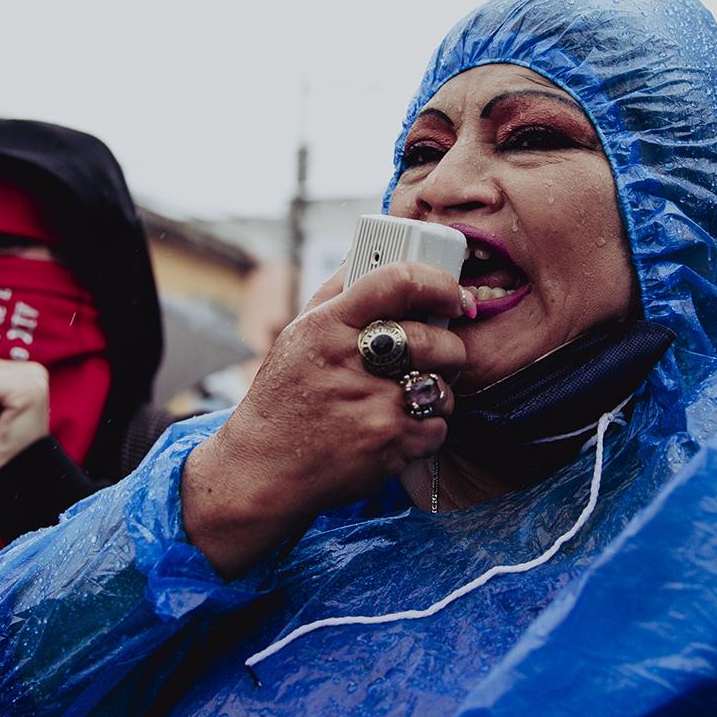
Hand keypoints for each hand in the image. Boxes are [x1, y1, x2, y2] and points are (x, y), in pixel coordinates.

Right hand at [183, 262, 467, 577]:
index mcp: (329, 325)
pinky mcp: (388, 445)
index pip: (398, 281)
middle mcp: (350, 362)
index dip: (440, 284)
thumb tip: (370, 248)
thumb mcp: (299, 335)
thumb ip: (338, 291)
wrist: (262, 468)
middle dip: (448, 349)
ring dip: (435, 394)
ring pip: (441, 388)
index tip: (454, 296)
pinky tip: (396, 431)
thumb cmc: (285, 396)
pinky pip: (437, 428)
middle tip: (438, 357)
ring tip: (407, 398)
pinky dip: (425, 431)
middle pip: (434, 340)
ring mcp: (372, 406)